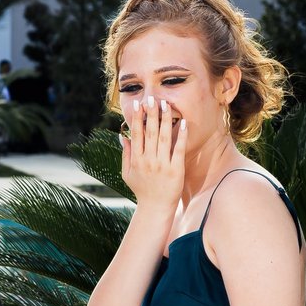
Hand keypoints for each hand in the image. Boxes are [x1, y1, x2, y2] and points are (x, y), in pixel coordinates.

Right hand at [119, 96, 185, 210]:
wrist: (155, 208)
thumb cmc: (141, 190)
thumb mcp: (127, 173)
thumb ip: (126, 154)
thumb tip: (123, 136)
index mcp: (136, 159)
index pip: (136, 134)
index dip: (137, 118)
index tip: (139, 104)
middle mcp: (148, 160)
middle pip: (149, 132)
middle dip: (151, 114)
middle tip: (152, 98)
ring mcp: (162, 164)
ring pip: (163, 137)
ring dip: (165, 120)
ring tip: (166, 105)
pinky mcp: (176, 169)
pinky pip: (178, 149)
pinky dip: (180, 135)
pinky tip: (182, 123)